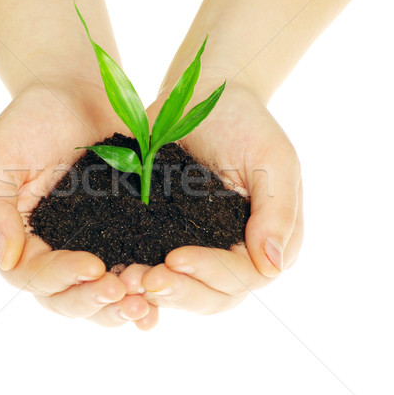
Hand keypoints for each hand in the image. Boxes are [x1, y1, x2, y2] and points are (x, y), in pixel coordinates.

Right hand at [0, 81, 158, 328]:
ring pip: (98, 294)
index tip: (94, 267)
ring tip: (145, 303)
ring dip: (119, 305)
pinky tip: (161, 298)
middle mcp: (49, 251)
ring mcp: (85, 246)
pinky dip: (141, 289)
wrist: (76, 93)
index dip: (62, 278)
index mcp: (16, 239)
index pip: (33, 275)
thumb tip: (7, 259)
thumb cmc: (29, 119)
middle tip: (125, 293)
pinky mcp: (117, 236)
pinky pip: (127, 269)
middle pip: (66, 297)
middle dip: (94, 301)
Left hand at [121, 84, 302, 313]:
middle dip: (180, 292)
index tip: (175, 258)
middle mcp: (234, 253)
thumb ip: (278, 212)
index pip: (244, 276)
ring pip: (183, 289)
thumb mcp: (274, 159)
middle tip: (144, 280)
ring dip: (156, 291)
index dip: (211, 274)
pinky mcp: (167, 236)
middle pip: (213, 296)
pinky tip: (115, 271)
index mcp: (266, 240)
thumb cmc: (246, 123)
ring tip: (125, 281)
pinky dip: (137, 272)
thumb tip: (272, 266)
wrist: (203, 98)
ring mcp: (200, 247)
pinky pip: (154, 264)